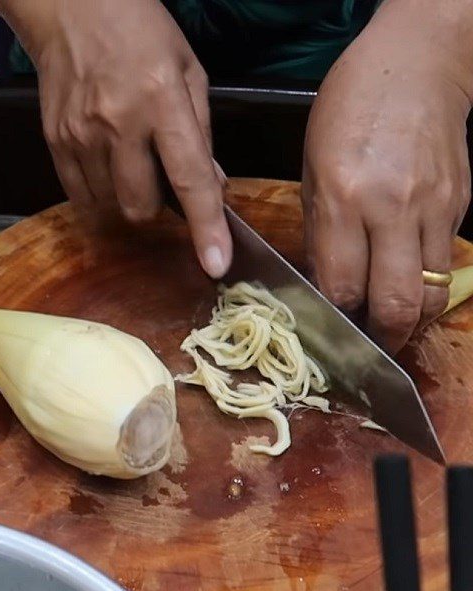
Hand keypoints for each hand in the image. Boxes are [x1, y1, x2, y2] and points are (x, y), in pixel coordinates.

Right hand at [0, 0, 230, 276]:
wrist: (71, 7)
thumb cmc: (140, 30)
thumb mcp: (188, 69)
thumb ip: (201, 131)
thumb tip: (211, 187)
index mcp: (161, 99)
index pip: (189, 178)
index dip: (205, 227)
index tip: (216, 265)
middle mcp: (118, 122)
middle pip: (141, 208)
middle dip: (156, 207)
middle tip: (157, 176)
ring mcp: (81, 136)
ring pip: (110, 208)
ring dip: (127, 199)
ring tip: (128, 162)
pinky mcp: (56, 143)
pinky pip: (80, 197)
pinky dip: (100, 194)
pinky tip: (105, 166)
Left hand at [302, 0, 471, 352]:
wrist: (418, 61)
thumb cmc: (350, 109)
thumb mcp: (313, 169)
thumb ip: (321, 232)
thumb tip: (326, 285)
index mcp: (345, 198)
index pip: (342, 287)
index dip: (334, 319)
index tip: (327, 329)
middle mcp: (394, 208)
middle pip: (398, 304)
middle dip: (382, 340)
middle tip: (368, 349)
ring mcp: (435, 208)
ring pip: (431, 294)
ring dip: (410, 321)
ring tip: (390, 327)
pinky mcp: (460, 205)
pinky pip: (444, 263)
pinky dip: (426, 285)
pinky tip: (407, 284)